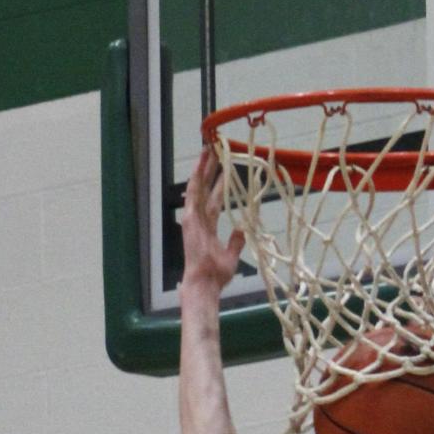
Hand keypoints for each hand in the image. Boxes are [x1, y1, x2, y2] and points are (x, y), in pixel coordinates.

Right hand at [180, 150, 246, 293]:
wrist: (205, 283)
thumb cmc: (216, 275)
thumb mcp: (231, 255)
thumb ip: (236, 242)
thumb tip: (243, 230)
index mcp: (208, 227)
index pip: (214, 200)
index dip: (219, 185)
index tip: (224, 170)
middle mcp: (199, 219)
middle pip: (205, 189)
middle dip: (210, 171)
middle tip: (215, 152)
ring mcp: (193, 218)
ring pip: (198, 187)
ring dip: (202, 169)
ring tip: (207, 150)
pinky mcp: (189, 220)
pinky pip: (192, 195)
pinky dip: (195, 180)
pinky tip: (198, 166)